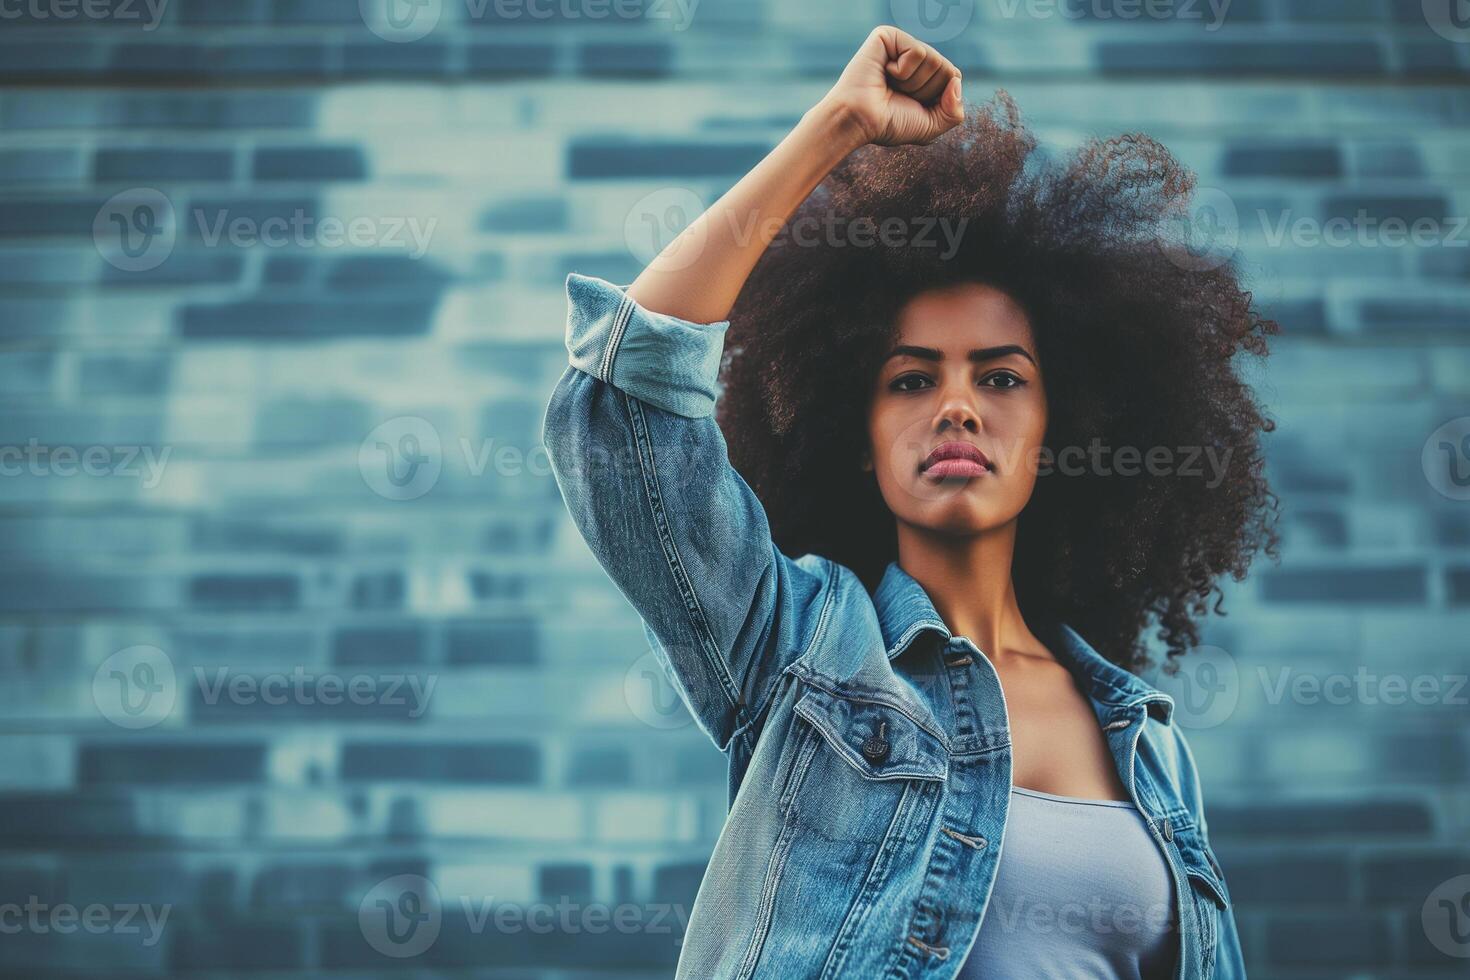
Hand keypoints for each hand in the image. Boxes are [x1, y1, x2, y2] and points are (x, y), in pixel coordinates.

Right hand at [818, 25, 964, 147]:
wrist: (859, 120)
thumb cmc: (889, 124)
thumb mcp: (930, 126)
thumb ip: (954, 112)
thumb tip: (956, 82)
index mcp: (923, 74)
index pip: (953, 77)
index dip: (938, 98)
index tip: (912, 105)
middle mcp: (914, 57)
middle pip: (946, 69)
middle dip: (925, 91)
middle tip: (898, 95)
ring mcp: (901, 45)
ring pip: (934, 60)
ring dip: (912, 83)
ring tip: (890, 85)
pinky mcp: (888, 36)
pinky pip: (918, 52)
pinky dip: (903, 71)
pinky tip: (885, 73)